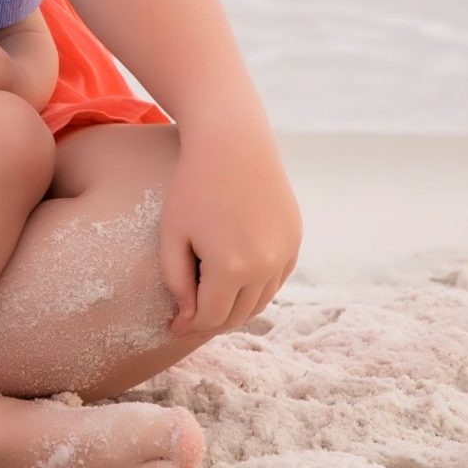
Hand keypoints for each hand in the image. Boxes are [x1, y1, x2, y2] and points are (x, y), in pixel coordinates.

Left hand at [159, 139, 300, 336]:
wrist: (232, 141)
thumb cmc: (193, 185)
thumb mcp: (173, 233)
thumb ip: (176, 280)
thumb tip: (189, 315)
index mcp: (231, 267)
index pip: (210, 317)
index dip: (189, 325)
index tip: (172, 326)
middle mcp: (265, 265)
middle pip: (238, 315)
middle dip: (211, 322)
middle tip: (190, 318)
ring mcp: (285, 252)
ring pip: (260, 301)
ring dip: (236, 308)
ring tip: (211, 302)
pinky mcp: (294, 239)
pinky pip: (275, 278)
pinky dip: (256, 287)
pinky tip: (235, 280)